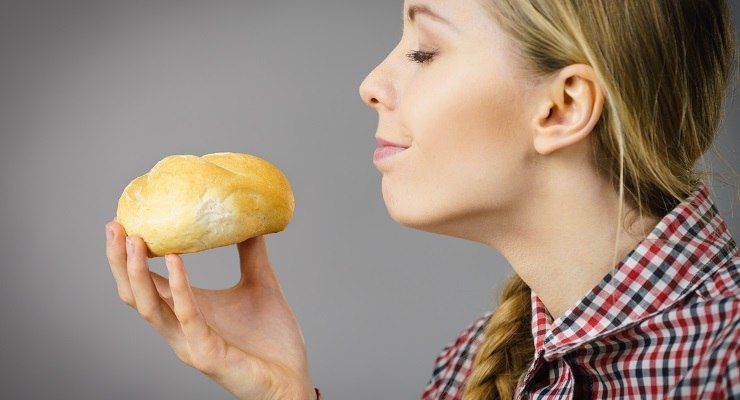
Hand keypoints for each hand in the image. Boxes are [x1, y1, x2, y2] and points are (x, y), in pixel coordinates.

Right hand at [105, 220, 315, 399]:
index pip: (146, 283)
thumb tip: (247, 217)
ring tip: (134, 240)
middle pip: (135, 294)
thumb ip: (251, 253)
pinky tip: (175, 260)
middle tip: (115, 226)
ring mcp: (189, 342)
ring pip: (148, 307)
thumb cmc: (273, 338)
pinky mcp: (207, 353)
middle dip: (119, 262)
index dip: (128, 257)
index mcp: (187, 311)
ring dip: (137, 273)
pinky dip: (179, 288)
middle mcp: (180, 328)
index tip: (121, 222)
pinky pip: (187, 317)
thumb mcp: (261, 282)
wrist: (292, 378)